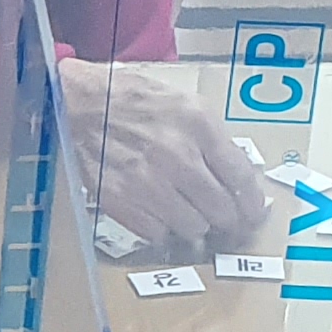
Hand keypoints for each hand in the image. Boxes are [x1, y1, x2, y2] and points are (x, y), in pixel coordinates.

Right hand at [57, 59, 266, 248]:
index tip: (253, 213)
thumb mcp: (184, 102)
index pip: (241, 178)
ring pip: (193, 227)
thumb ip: (213, 137)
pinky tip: (160, 215)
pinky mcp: (122, 202)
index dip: (252, 204)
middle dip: (228, 220)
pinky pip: (157, 233)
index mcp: (198, 126)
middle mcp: (178, 157)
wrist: (78, 103)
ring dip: (195, 225)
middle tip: (225, 221)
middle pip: (221, 210)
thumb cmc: (132, 98)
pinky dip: (163, 229)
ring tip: (190, 215)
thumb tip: (236, 175)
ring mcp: (149, 183)